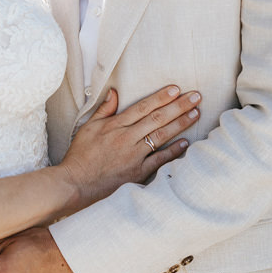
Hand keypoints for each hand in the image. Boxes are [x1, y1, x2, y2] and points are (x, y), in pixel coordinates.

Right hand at [58, 86, 199, 210]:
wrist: (75, 184)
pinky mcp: (137, 173)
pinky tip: (185, 143)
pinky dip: (173, 151)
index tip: (176, 89)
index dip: (161, 97)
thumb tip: (115, 92)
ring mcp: (133, 156)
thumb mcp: (88, 127)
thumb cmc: (80, 155)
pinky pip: (159, 160)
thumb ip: (104, 110)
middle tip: (196, 96)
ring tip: (195, 114)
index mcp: (115, 125)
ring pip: (161, 136)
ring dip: (180, 124)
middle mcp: (126, 138)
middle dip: (178, 106)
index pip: (142, 107)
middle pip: (157, 118)